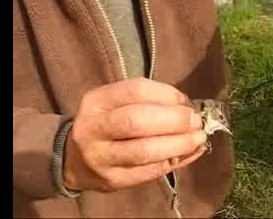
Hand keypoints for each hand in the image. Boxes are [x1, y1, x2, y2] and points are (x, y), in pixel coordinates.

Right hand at [62, 78, 206, 191]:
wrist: (74, 160)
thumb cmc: (105, 124)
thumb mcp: (114, 103)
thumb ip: (146, 100)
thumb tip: (186, 106)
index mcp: (95, 102)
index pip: (134, 91)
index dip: (165, 94)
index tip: (184, 100)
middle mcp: (94, 129)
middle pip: (137, 121)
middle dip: (174, 120)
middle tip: (195, 120)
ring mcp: (102, 158)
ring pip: (144, 151)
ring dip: (179, 143)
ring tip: (198, 137)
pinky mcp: (114, 180)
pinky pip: (149, 172)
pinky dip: (175, 161)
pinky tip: (189, 153)